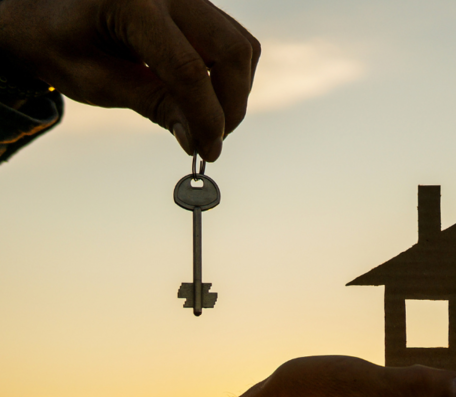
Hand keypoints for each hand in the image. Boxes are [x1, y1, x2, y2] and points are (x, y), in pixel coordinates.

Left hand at [0, 0, 259, 160]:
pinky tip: (205, 96)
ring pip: (240, 46)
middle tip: (211, 140)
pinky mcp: (196, 5)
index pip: (188, 69)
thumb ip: (151, 104)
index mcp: (132, 5)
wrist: (44, 10)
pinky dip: (229, 75)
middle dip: (231, 105)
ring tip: (208, 120)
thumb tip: (199, 139)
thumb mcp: (95, 81)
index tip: (208, 152)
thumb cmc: (58, 43)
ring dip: (235, 91)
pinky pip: (233, 40)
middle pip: (231, 52)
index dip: (206, 118)